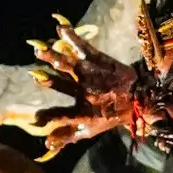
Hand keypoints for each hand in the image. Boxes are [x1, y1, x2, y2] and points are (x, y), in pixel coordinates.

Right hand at [27, 17, 143, 154]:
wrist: (139, 97)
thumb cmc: (111, 115)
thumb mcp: (90, 130)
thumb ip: (67, 136)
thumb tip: (46, 144)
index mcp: (83, 112)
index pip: (62, 116)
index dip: (49, 118)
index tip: (36, 119)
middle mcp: (85, 92)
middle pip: (62, 85)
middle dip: (47, 80)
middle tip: (33, 75)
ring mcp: (91, 74)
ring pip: (68, 65)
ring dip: (53, 57)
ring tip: (39, 49)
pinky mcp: (98, 60)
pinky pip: (82, 47)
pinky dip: (72, 37)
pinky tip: (60, 29)